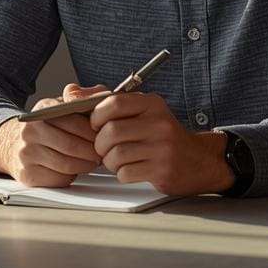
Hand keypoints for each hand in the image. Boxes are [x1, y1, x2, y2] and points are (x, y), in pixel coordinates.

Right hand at [0, 84, 105, 186]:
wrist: (13, 144)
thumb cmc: (47, 126)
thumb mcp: (62, 105)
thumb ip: (84, 97)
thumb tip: (102, 94)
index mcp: (42, 109)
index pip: (74, 121)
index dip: (93, 131)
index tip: (102, 136)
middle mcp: (30, 130)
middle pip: (71, 146)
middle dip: (92, 151)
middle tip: (101, 153)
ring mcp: (26, 153)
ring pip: (67, 165)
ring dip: (85, 165)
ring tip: (92, 161)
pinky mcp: (27, 175)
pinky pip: (59, 179)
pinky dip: (72, 176)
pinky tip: (74, 169)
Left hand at [89, 91, 235, 196]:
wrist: (198, 160)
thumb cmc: (163, 136)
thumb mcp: (142, 112)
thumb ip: (107, 102)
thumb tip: (69, 93)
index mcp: (152, 104)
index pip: (113, 103)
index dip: (97, 116)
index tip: (97, 125)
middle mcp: (158, 123)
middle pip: (111, 132)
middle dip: (100, 144)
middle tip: (106, 148)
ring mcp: (162, 147)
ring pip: (115, 155)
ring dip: (110, 161)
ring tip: (119, 159)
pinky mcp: (162, 170)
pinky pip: (125, 173)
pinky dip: (122, 174)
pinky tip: (132, 169)